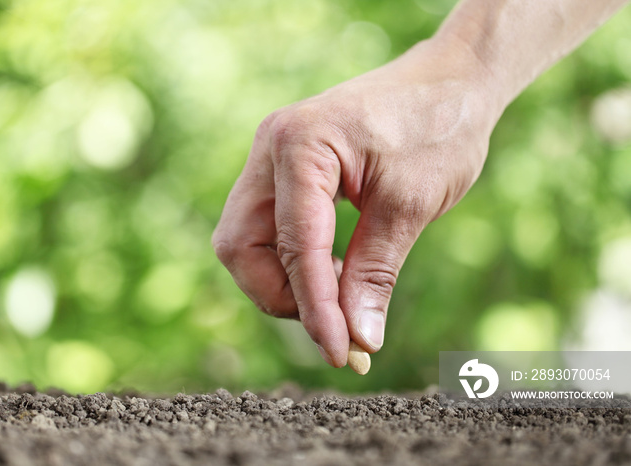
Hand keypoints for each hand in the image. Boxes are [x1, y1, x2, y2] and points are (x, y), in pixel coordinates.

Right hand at [213, 38, 499, 366]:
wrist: (449, 81)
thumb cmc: (438, 128)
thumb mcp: (409, 206)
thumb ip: (374, 274)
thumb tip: (357, 340)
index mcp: (300, 146)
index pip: (294, 246)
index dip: (315, 309)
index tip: (342, 354)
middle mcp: (270, 148)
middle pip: (241, 247)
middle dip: (281, 295)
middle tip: (336, 322)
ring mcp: (270, 157)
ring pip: (245, 241)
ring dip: (283, 281)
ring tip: (340, 296)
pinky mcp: (282, 170)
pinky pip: (264, 227)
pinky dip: (290, 260)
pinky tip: (332, 271)